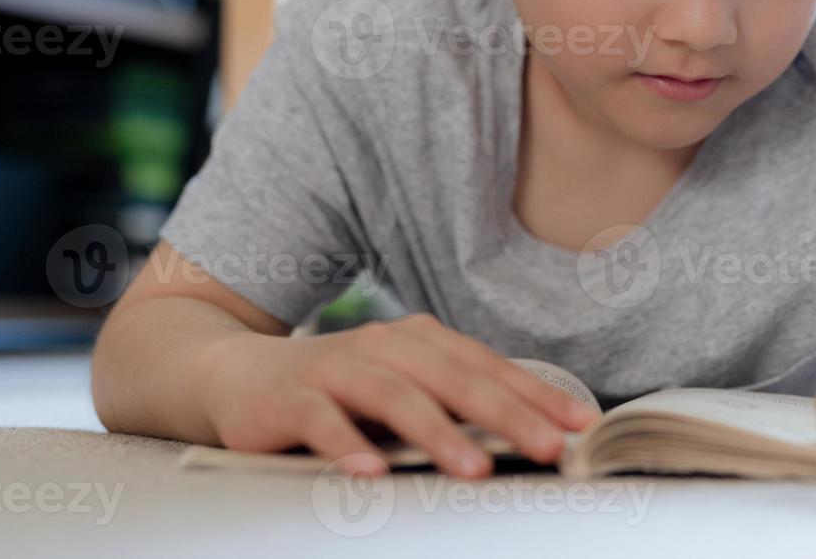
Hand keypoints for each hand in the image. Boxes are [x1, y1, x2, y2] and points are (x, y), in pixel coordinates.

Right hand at [197, 313, 601, 477]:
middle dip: (507, 415)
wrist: (233, 374)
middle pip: (455, 379)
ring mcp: (336, 368)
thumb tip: (533, 435)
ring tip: (476, 469)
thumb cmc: (336, 392)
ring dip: (438, 434)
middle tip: (550, 448)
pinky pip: (322, 421)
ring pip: (396, 397)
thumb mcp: (399, 390)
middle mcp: (384, 345)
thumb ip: (450, 406)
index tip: (583, 426)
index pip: (489, 368)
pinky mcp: (289, 398)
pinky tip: (372, 474)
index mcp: (420, 342)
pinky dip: (347, 447)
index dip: (537, 395)